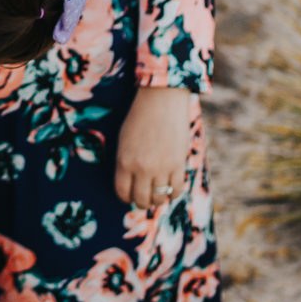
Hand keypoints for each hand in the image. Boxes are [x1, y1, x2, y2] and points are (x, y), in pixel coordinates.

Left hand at [116, 86, 194, 209]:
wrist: (161, 100)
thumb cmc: (140, 118)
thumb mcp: (124, 141)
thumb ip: (126, 163)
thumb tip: (131, 184)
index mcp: (124, 162)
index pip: (122, 193)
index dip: (126, 197)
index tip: (131, 195)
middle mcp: (142, 168)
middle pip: (141, 200)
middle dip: (142, 202)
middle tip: (146, 197)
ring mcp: (161, 168)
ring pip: (160, 198)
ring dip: (158, 199)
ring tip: (159, 192)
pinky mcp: (178, 164)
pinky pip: (177, 190)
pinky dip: (174, 193)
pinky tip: (171, 187)